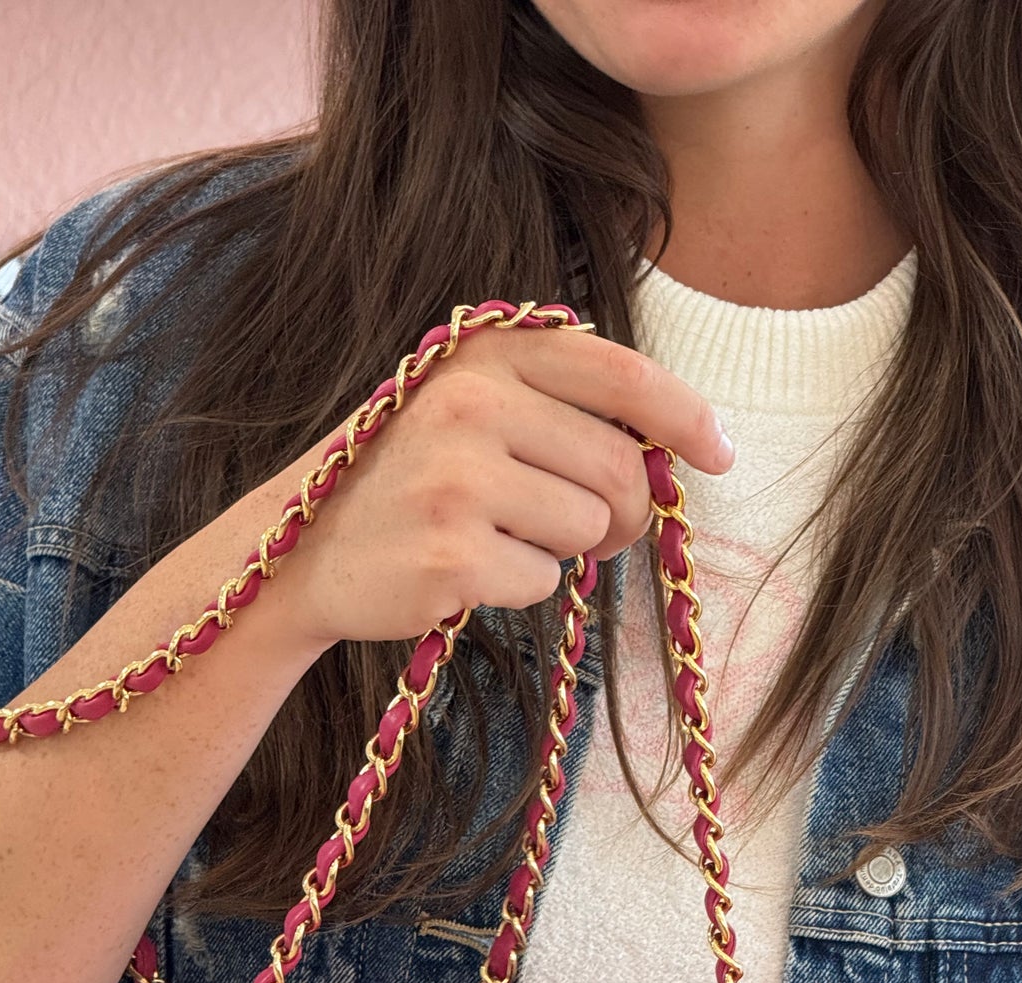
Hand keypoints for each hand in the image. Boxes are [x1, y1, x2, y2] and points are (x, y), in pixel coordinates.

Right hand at [237, 318, 734, 649]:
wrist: (303, 550)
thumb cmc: (409, 480)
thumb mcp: (470, 410)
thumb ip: (557, 405)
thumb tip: (670, 449)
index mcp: (483, 356)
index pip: (621, 374)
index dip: (686, 417)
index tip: (718, 454)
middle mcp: (470, 405)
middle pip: (620, 467)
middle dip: (625, 512)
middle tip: (594, 534)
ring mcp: (458, 480)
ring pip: (588, 527)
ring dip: (565, 550)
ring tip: (501, 539)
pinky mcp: (452, 555)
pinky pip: (544, 581)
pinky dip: (520, 587)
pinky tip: (465, 571)